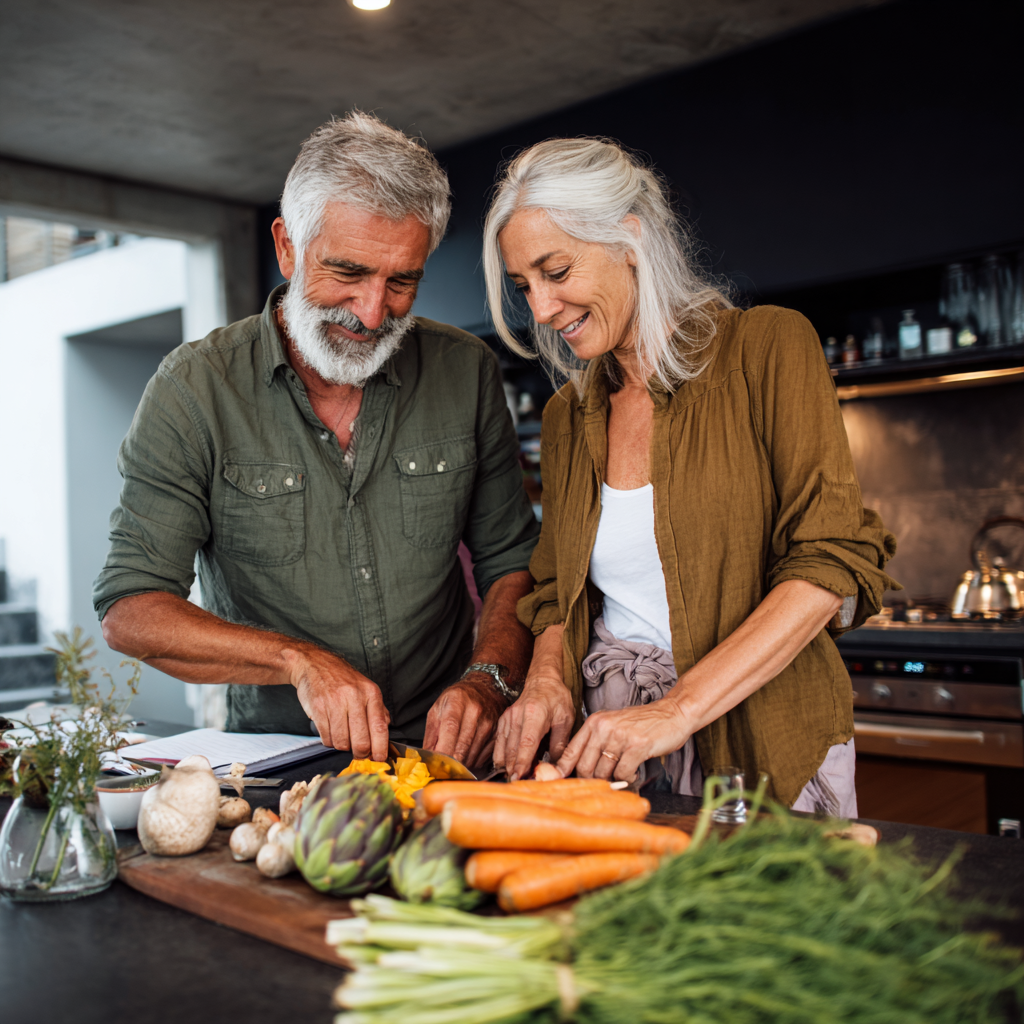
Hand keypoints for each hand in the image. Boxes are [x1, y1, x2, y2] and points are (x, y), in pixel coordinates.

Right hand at [282, 647, 389, 759]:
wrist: (315, 664)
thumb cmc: (342, 679)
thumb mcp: (366, 688)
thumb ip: (378, 710)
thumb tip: (385, 731)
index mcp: (371, 693)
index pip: (380, 728)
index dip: (380, 749)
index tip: (380, 759)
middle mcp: (355, 697)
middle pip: (361, 741)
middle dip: (361, 753)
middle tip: (359, 753)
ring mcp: (335, 703)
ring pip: (342, 743)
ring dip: (343, 746)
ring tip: (343, 735)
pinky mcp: (319, 709)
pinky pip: (326, 738)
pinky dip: (329, 740)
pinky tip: (331, 729)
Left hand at [423, 676, 506, 767]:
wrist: (486, 689)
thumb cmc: (458, 700)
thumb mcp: (438, 709)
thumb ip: (431, 735)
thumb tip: (428, 758)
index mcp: (457, 703)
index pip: (451, 730)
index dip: (444, 751)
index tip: (436, 765)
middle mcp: (475, 712)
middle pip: (462, 747)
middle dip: (451, 763)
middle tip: (442, 769)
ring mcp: (489, 724)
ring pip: (472, 756)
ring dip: (461, 763)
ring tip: (455, 757)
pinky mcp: (497, 734)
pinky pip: (482, 758)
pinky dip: (472, 761)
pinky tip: (467, 753)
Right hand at [493, 674, 574, 780]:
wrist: (542, 681)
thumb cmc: (556, 698)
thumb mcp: (566, 719)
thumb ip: (560, 744)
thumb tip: (557, 768)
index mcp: (535, 714)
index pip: (526, 743)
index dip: (523, 762)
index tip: (520, 777)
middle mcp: (517, 716)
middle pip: (512, 749)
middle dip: (515, 769)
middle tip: (522, 785)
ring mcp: (507, 719)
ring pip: (503, 749)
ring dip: (509, 766)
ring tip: (518, 778)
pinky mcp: (502, 722)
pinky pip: (499, 745)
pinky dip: (503, 758)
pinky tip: (510, 767)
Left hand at [556, 698, 690, 782]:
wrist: (672, 713)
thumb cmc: (642, 724)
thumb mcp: (612, 726)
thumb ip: (595, 743)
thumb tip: (576, 769)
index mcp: (594, 722)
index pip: (570, 751)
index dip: (562, 771)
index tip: (556, 784)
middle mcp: (603, 727)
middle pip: (584, 767)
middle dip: (593, 780)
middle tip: (604, 782)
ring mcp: (620, 735)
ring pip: (603, 773)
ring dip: (613, 779)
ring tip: (623, 773)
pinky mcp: (637, 746)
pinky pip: (623, 773)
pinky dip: (628, 778)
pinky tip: (634, 772)